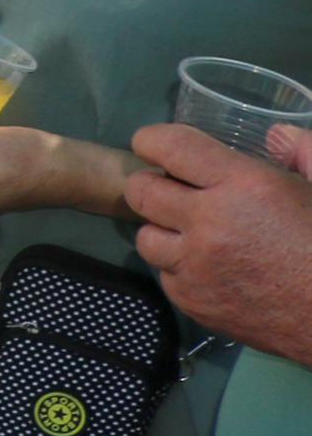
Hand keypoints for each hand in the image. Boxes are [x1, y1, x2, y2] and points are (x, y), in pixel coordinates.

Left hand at [126, 123, 311, 359]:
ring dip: (163, 231)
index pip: (170, 147)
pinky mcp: (192, 301)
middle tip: (173, 190)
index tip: (151, 145)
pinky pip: (165, 276)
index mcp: (243, 186)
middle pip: (140, 192)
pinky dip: (181, 270)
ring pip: (146, 237)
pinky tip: (212, 270)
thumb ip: (304, 152)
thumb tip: (275, 134)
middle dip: (151, 185)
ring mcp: (195, 266)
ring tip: (194, 234)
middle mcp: (208, 223)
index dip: (152, 141)